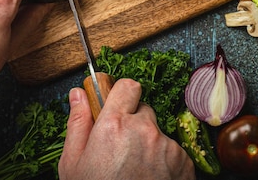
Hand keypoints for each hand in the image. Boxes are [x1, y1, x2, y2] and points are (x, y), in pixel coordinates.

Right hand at [59, 78, 194, 179]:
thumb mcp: (73, 163)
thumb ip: (78, 123)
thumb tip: (78, 94)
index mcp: (114, 125)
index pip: (127, 86)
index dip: (121, 95)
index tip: (117, 107)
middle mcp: (144, 130)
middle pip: (143, 111)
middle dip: (133, 124)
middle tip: (121, 150)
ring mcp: (167, 146)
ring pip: (157, 133)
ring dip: (148, 145)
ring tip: (135, 172)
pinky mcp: (184, 162)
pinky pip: (172, 151)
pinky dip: (164, 162)